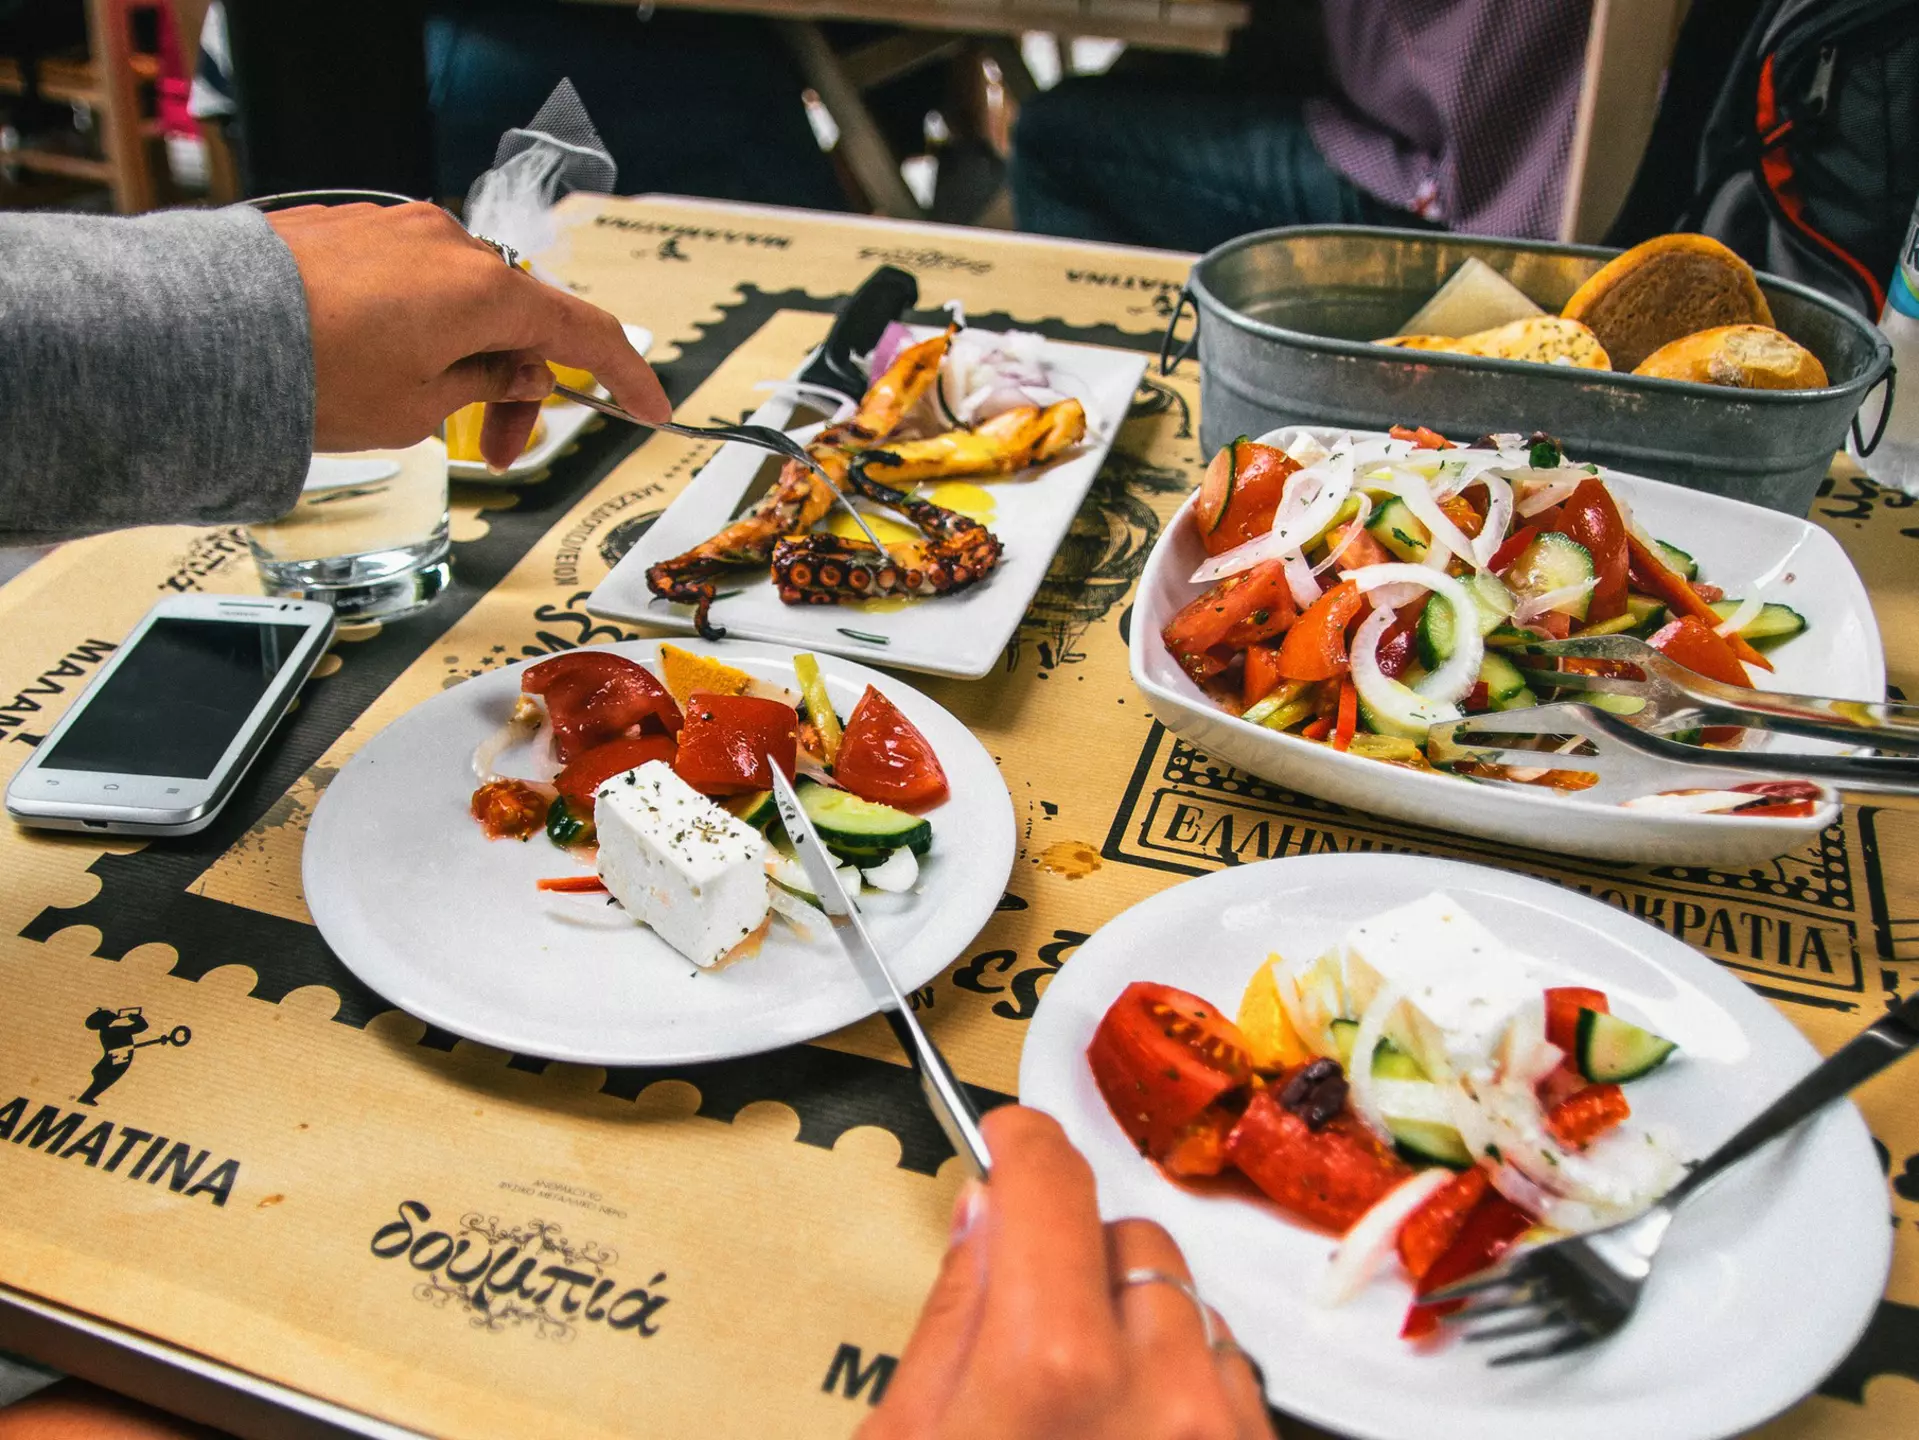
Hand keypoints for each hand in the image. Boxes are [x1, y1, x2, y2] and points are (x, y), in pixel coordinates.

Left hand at [265, 202, 668, 470]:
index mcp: (485, 291)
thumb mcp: (419, 408)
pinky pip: (411, 282)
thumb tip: (519, 367)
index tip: (652, 408)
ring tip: (414, 410)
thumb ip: (487, 384)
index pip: (586, 333)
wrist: (204, 332)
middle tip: (494, 452)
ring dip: (463, 357)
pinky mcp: (351, 227)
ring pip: (463, 301)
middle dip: (518, 386)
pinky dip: (417, 327)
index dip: (627, 376)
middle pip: (519, 320)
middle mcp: (450, 244)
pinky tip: (375, 367)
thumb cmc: (310, 373)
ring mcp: (397, 227)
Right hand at [864, 1107, 1275, 1439]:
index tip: (1008, 1141)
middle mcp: (1161, 1392)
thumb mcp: (909, 1437)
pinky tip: (1134, 1436)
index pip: (1052, 1183)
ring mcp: (1223, 1433)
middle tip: (1029, 1334)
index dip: (1021, 1146)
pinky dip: (1187, 1389)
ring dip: (1142, 1327)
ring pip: (1192, 1306)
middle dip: (1078, 1262)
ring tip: (1087, 1409)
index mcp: (1052, 1367)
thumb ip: (953, 1316)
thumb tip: (986, 1212)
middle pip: (1130, 1240)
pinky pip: (1233, 1377)